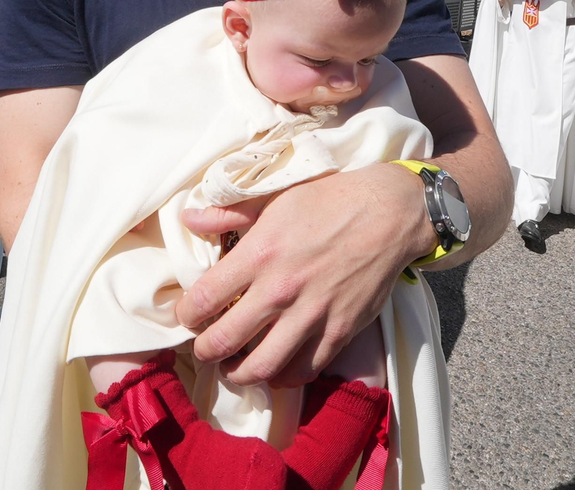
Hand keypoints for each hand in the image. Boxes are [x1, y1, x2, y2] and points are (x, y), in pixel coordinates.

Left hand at [175, 163, 428, 388]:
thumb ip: (228, 213)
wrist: (388, 214)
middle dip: (205, 351)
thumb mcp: (274, 197)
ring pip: (261, 367)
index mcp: (259, 254)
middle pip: (223, 342)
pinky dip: (282, 376)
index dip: (186, 315)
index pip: (202, 300)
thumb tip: (188, 219)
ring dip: (238, 374)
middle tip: (204, 348)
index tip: (188, 316)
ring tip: (234, 367)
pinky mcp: (339, 332)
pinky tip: (274, 368)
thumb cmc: (328, 201)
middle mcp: (281, 290)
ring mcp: (311, 316)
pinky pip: (303, 371)